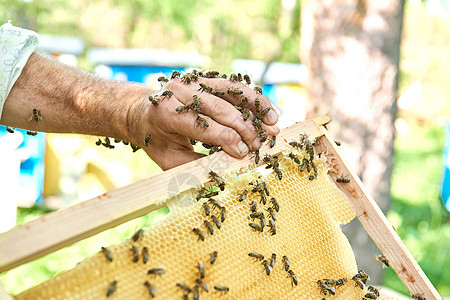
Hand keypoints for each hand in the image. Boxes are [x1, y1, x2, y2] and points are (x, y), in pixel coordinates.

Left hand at [129, 75, 278, 169]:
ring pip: (232, 91)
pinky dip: (253, 98)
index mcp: (165, 112)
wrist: (143, 112)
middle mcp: (180, 91)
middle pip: (220, 108)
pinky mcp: (205, 78)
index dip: (226, 140)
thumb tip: (226, 173)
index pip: (202, 125)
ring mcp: (194, 80)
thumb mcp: (168, 159)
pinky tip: (268, 111)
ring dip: (256, 108)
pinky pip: (234, 87)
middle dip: (244, 128)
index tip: (244, 153)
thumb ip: (195, 166)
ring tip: (274, 123)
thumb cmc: (157, 140)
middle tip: (260, 144)